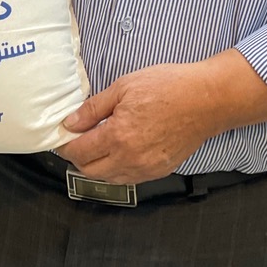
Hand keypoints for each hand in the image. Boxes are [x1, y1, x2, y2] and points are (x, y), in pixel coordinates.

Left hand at [59, 60, 231, 184]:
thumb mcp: (124, 86)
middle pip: (89, 171)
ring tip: (96, 145)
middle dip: (78, 157)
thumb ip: (94, 108)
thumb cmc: (167, 86)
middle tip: (76, 140)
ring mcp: (146, 169)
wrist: (205, 99)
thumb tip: (70, 123)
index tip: (61, 136)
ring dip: (97, 166)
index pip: (79, 152)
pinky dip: (117, 170)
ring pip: (109, 179)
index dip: (65, 145)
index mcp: (117, 136)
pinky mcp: (159, 171)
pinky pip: (129, 178)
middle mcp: (129, 159)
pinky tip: (119, 151)